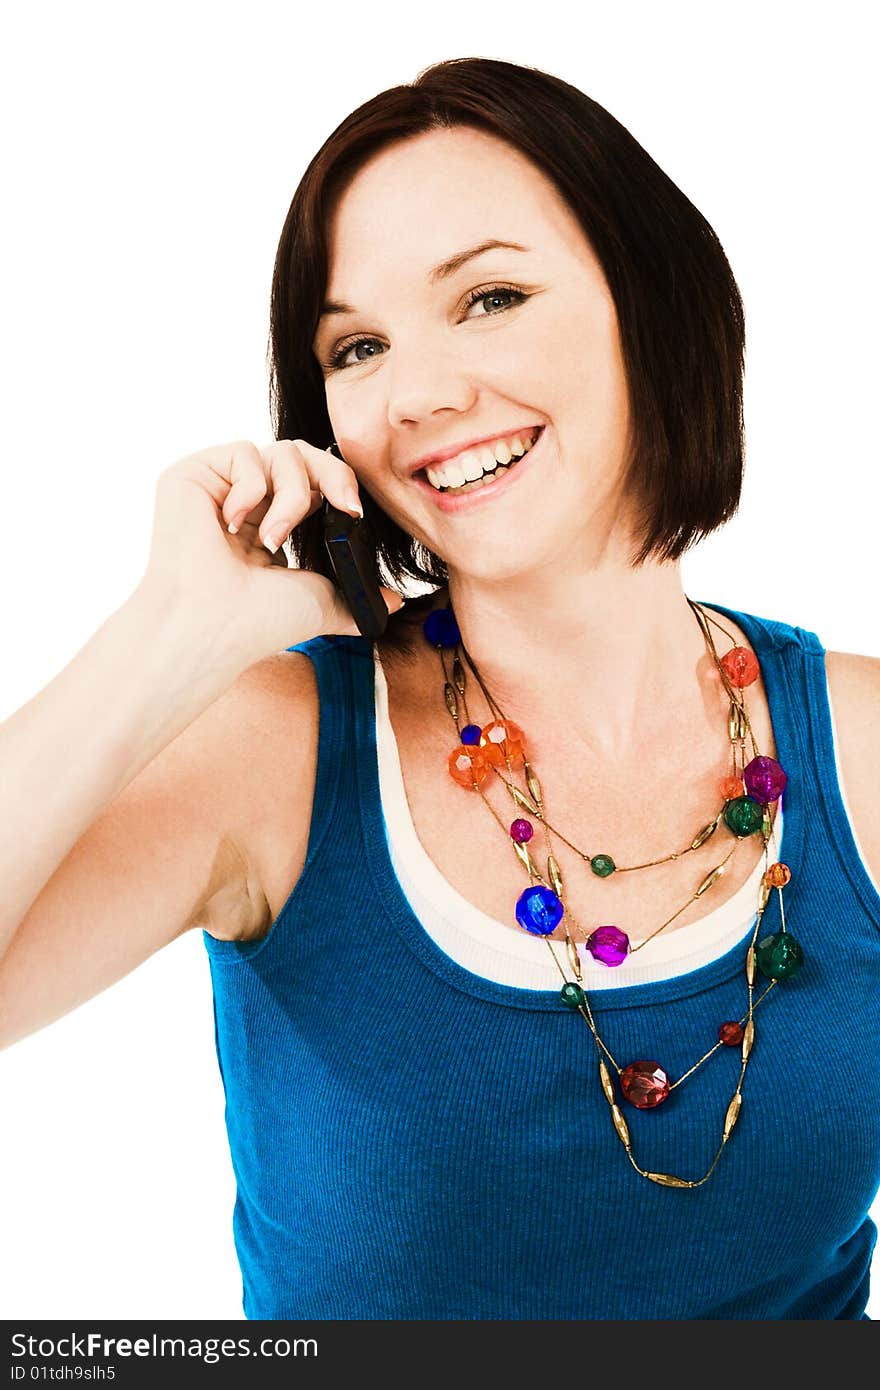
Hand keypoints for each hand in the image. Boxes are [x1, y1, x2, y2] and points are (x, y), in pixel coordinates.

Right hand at [132, 438, 403, 667]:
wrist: (214, 628)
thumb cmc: (257, 622)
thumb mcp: (321, 602)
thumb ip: (356, 597)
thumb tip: (393, 604)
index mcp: (271, 526)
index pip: (315, 480)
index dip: (339, 485)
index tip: (354, 512)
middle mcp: (245, 504)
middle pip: (303, 454)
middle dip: (333, 475)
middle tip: (344, 506)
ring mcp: (219, 489)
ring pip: (281, 451)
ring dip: (292, 496)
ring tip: (272, 540)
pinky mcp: (192, 476)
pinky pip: (243, 452)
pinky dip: (251, 488)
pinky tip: (233, 525)